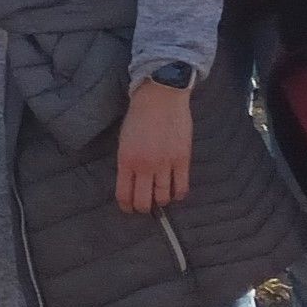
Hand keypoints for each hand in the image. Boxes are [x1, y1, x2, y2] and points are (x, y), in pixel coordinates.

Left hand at [116, 77, 194, 214]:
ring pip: (163, 197)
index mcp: (126, 161)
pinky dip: (178, 194)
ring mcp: (165, 164)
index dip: (127, 206)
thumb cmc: (139, 117)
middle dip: (144, 209)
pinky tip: (175, 193)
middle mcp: (145, 166)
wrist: (160, 97)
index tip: (129, 209)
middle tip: (146, 208)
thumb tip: (132, 183)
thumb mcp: (124, 141)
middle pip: (144, 201)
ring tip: (160, 200)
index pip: (124, 195)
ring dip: (161, 202)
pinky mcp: (182, 159)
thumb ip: (127, 163)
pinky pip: (182, 187)